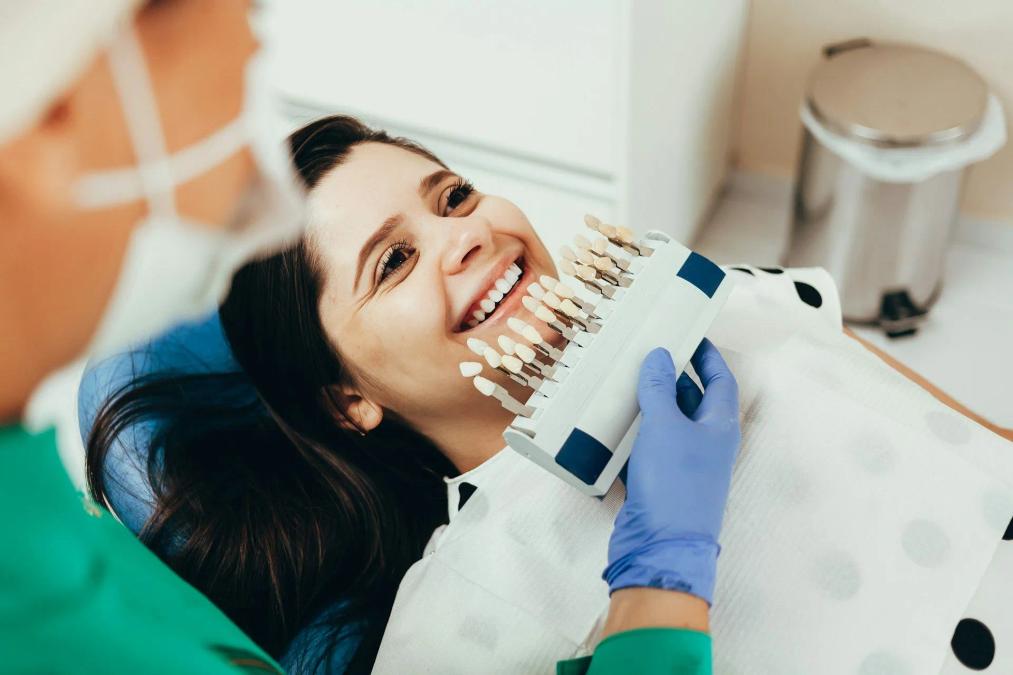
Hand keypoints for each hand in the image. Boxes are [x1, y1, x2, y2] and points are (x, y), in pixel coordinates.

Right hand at [603, 339, 740, 604]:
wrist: (661, 546)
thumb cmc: (675, 482)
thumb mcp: (665, 425)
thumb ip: (660, 388)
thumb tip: (661, 356)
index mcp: (719, 427)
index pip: (721, 381)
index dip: (708, 356)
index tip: (690, 334)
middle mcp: (706, 444)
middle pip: (692, 401)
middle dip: (670, 378)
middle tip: (645, 354)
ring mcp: (682, 466)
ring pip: (665, 426)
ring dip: (645, 406)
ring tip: (620, 383)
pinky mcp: (658, 484)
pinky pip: (645, 451)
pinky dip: (630, 437)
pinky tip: (607, 426)